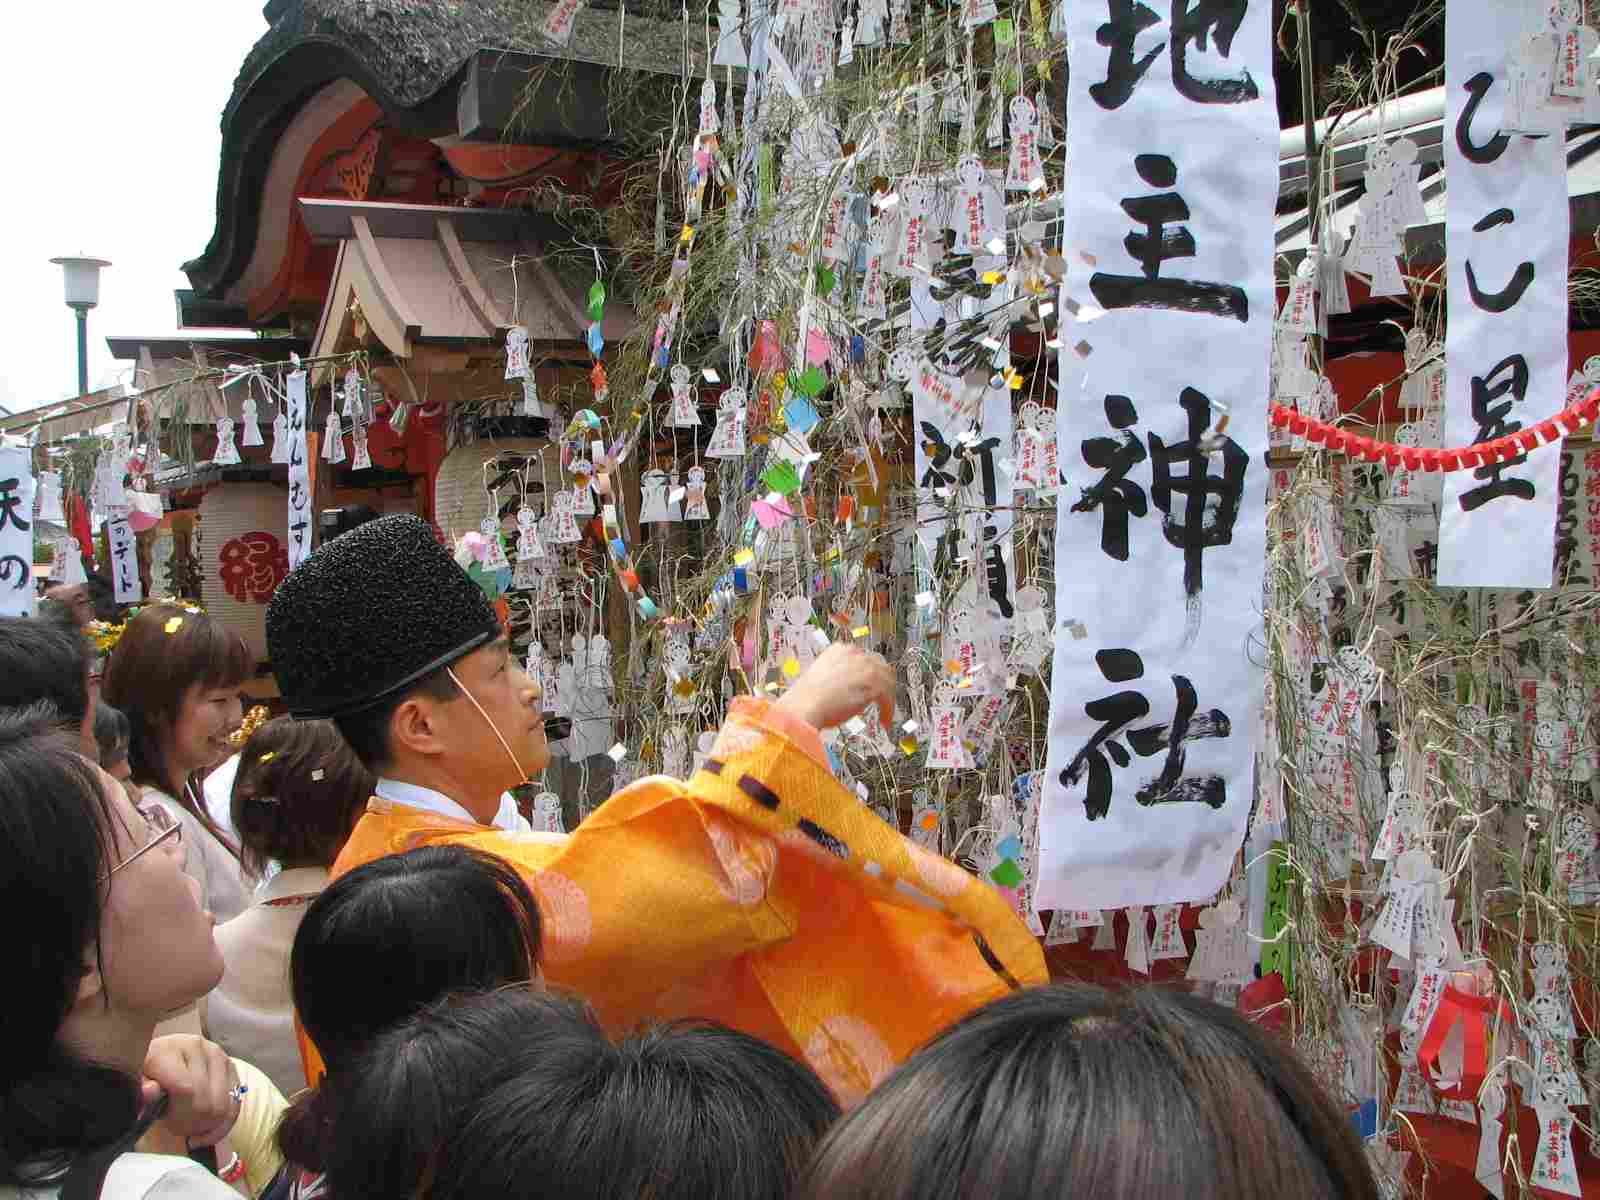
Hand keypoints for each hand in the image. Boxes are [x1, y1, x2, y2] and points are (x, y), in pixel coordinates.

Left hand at [141, 1035, 240, 1147]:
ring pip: (223, 1105)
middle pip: (206, 1101)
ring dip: (206, 1124)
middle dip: (192, 1123)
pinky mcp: (231, 1064)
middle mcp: (196, 1045)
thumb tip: (149, 1091)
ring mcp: (217, 1054)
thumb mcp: (134, 1086)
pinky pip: (236, 1103)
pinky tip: (206, 1130)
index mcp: (168, 1049)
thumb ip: (139, 1090)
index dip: (179, 1115)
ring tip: (189, 1123)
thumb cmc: (144, 1078)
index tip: (168, 1124)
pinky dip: (223, 1124)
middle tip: (178, 1126)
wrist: (158, 1062)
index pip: (187, 1089)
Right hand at [775, 644, 895, 732]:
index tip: (869, 686)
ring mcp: (864, 667)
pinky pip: (888, 696)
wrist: (803, 706)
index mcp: (839, 650)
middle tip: (882, 700)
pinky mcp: (872, 683)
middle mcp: (854, 654)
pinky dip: (888, 710)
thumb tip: (850, 688)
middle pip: (880, 666)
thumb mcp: (821, 679)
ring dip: (888, 699)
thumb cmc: (805, 699)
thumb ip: (839, 678)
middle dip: (883, 684)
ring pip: (887, 681)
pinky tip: (884, 720)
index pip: (864, 658)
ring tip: (885, 713)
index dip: (870, 674)